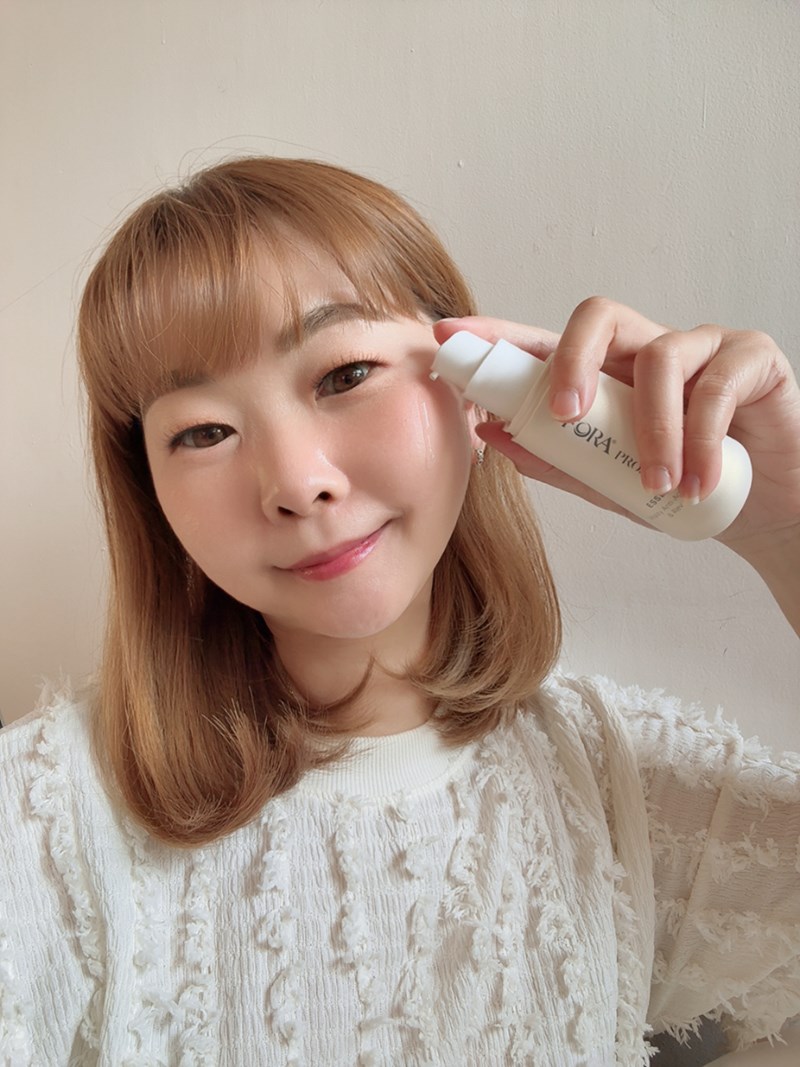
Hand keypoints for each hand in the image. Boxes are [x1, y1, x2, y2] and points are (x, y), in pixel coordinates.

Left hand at [434, 298, 799, 555]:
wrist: (765, 514)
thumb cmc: (683, 490)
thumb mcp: (611, 484)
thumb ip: (559, 460)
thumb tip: (492, 434)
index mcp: (609, 376)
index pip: (548, 343)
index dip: (499, 335)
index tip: (449, 335)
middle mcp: (648, 350)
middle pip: (597, 316)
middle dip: (569, 360)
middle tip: (563, 415)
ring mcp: (702, 347)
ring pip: (660, 356)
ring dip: (652, 431)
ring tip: (659, 487)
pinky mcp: (753, 357)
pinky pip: (717, 384)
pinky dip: (703, 440)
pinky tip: (698, 484)